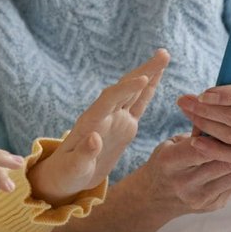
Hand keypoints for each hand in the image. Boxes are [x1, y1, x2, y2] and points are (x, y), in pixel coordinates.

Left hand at [28, 49, 168, 205]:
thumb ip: (83, 154)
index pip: (109, 100)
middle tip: (163, 54)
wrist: (67, 177)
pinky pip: (138, 105)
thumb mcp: (72, 169)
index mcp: (90, 123)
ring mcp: (115, 119)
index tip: (143, 78)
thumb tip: (94, 138)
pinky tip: (157, 77)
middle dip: (143, 71)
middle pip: (124, 88)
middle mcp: (104, 116)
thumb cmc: (66, 174)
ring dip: (148, 74)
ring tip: (164, 56)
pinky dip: (148, 90)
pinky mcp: (123, 126)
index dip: (126, 89)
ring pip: (133, 92)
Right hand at [127, 133, 230, 221]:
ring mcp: (200, 198)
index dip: (220, 135)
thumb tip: (222, 113)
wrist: (156, 199)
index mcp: (169, 163)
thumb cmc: (164, 163)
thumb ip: (195, 132)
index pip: (202, 148)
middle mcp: (184, 183)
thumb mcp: (171, 143)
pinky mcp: (213, 205)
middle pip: (223, 162)